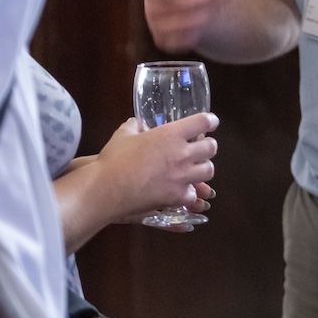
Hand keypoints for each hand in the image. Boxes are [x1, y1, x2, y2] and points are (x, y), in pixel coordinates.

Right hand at [94, 113, 217, 221]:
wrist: (106, 189)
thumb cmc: (113, 159)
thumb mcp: (123, 135)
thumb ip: (135, 126)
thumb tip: (138, 122)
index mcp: (171, 134)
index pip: (203, 122)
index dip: (210, 121)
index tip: (210, 122)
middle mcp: (181, 154)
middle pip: (211, 147)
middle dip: (207, 146)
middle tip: (200, 148)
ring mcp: (181, 176)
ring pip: (208, 170)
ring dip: (203, 168)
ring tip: (194, 169)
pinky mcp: (176, 196)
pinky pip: (192, 193)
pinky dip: (188, 192)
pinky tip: (180, 190)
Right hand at [144, 0, 220, 51]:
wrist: (181, 7)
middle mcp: (151, 7)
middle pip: (179, 3)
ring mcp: (156, 26)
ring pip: (183, 23)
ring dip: (207, 13)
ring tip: (223, 3)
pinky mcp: (164, 42)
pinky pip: (182, 41)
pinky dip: (198, 32)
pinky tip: (210, 20)